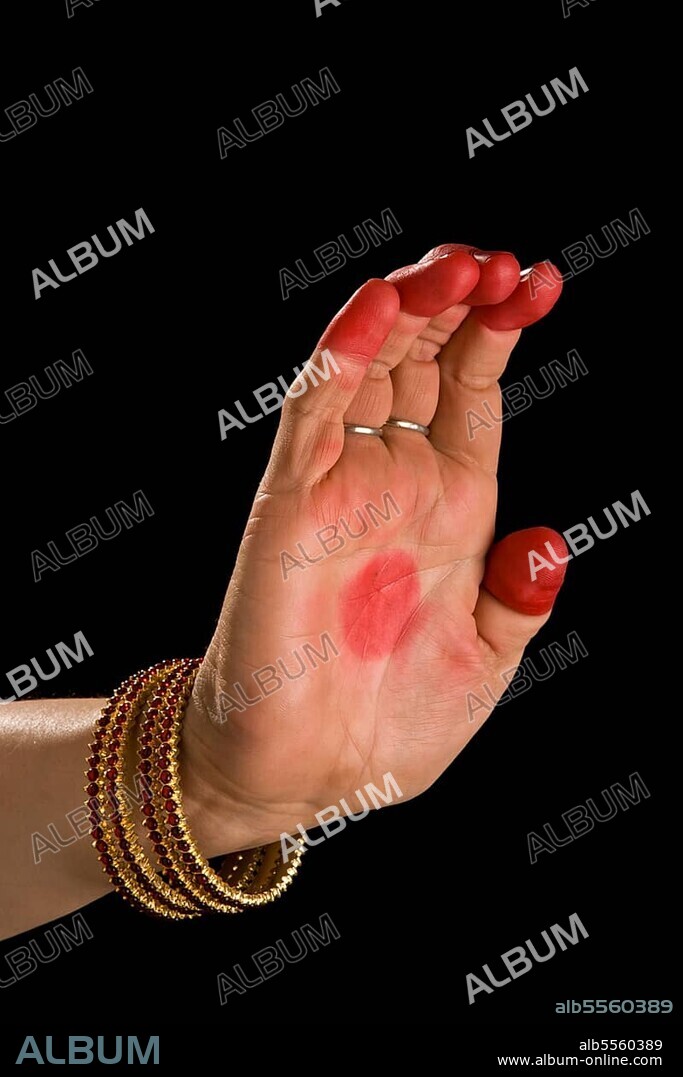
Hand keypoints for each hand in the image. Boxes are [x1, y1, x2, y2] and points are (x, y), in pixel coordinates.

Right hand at [181, 244, 566, 854]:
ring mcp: (341, 487)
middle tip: (494, 260)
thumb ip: (517, 600)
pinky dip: (344, 354)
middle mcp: (396, 483)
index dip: (501, 335)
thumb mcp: (481, 663)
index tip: (539, 282)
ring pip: (369, 367)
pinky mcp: (290, 503)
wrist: (304, 775)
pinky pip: (315, 413)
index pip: (472, 392)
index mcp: (449, 509)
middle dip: (457, 303)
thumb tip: (551, 544)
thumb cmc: (388, 723)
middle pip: (423, 361)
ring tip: (454, 266)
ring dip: (408, 309)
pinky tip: (378, 305)